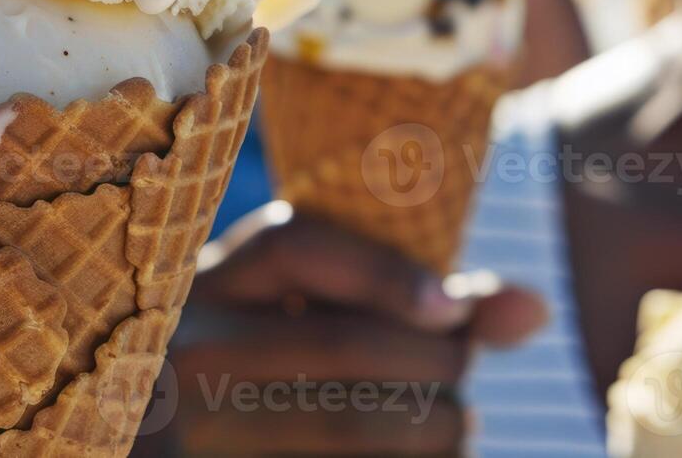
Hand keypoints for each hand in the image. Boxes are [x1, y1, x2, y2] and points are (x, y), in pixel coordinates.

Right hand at [139, 202, 547, 455]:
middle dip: (439, 363)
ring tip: (450, 430)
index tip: (453, 309)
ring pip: (351, 420)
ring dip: (437, 429)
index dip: (389, 272)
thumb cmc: (246, 381)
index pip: (294, 244)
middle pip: (343, 340)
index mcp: (190, 286)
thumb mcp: (288, 323)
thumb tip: (533, 309)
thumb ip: (402, 299)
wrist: (149, 442)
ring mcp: (182, 430)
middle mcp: (176, 351)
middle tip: (462, 389)